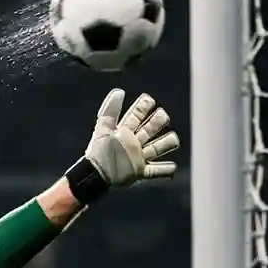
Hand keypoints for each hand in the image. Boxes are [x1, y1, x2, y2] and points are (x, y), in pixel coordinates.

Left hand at [66, 89, 180, 201]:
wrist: (95, 176)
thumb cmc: (98, 153)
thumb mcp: (103, 129)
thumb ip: (110, 111)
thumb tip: (119, 91)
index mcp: (125, 131)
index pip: (138, 113)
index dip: (145, 105)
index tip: (149, 100)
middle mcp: (134, 142)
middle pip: (153, 126)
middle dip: (159, 120)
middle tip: (160, 117)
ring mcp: (138, 157)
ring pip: (160, 147)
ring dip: (167, 142)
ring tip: (171, 140)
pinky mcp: (140, 172)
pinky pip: (157, 171)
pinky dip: (166, 170)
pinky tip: (172, 168)